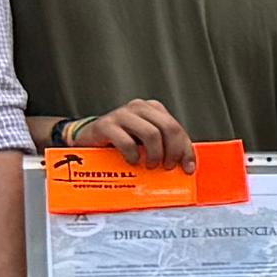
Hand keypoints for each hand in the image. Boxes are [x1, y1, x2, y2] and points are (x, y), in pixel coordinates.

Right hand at [61, 99, 194, 166]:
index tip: (187, 168)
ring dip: (155, 154)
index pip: (177, 128)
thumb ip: (164, 147)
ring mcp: (121, 114)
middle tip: (166, 167)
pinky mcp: (105, 125)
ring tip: (150, 165)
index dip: (185, 150)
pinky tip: (132, 161)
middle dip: (172, 151)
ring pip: (151, 133)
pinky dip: (133, 155)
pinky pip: (126, 142)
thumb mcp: (145, 142)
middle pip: (168, 128)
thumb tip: (184, 166)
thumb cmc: (120, 141)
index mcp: (153, 109)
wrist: (88, 138)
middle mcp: (139, 107)